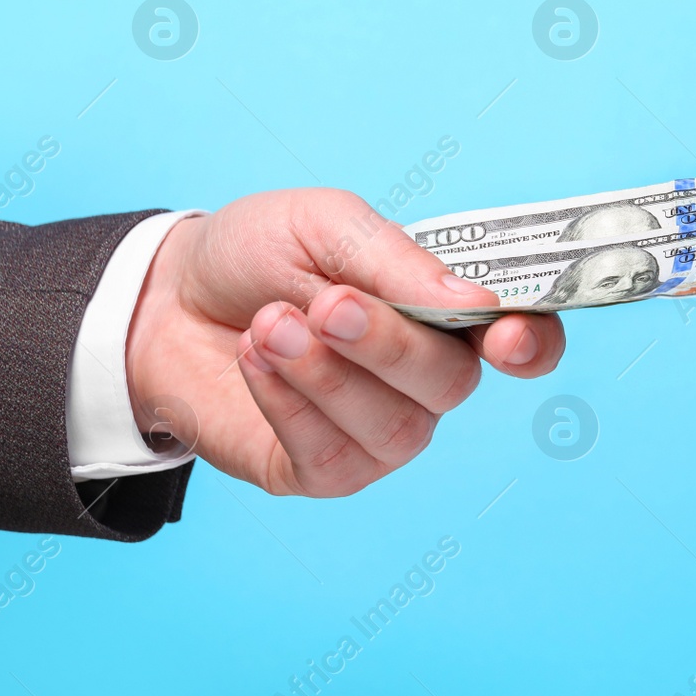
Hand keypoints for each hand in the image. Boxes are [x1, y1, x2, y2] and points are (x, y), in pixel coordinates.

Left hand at [124, 189, 564, 495]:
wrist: (164, 300)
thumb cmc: (259, 253)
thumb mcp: (326, 224)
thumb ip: (400, 262)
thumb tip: (475, 305)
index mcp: (448, 311)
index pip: (525, 339)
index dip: (531, 344)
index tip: (502, 336)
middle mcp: (428, 378)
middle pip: (452, 384)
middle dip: (388, 345)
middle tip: (326, 303)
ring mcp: (381, 431)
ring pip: (396, 427)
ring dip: (327, 374)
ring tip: (269, 323)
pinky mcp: (325, 470)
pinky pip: (333, 456)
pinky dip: (289, 403)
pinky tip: (256, 359)